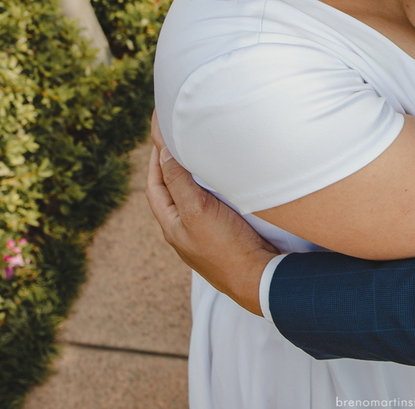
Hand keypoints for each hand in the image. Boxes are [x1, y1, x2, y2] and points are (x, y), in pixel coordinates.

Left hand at [145, 109, 279, 315]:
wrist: (259, 278)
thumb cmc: (226, 247)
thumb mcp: (196, 209)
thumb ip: (178, 182)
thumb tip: (165, 154)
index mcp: (171, 225)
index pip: (155, 185)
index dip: (155, 160)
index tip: (160, 135)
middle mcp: (183, 231)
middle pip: (171, 192)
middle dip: (172, 166)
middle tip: (178, 141)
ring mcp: (203, 235)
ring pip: (191, 199)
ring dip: (192, 177)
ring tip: (198, 156)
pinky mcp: (223, 237)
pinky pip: (209, 207)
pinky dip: (209, 190)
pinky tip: (221, 183)